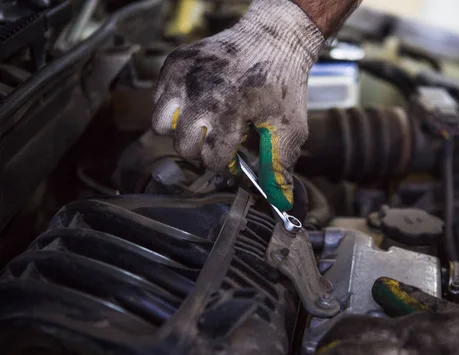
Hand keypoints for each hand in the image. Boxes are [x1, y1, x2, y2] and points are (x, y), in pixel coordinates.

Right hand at [152, 0, 323, 210]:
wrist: (274, 37)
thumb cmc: (283, 83)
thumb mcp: (288, 127)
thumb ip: (280, 166)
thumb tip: (281, 203)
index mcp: (229, 110)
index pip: (212, 159)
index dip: (226, 167)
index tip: (235, 161)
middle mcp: (200, 93)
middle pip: (183, 146)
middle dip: (202, 151)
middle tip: (220, 142)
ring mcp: (183, 76)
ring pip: (161, 124)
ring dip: (181, 132)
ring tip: (203, 125)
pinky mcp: (174, 63)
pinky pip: (158, 99)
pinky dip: (172, 108)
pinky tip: (197, 105)